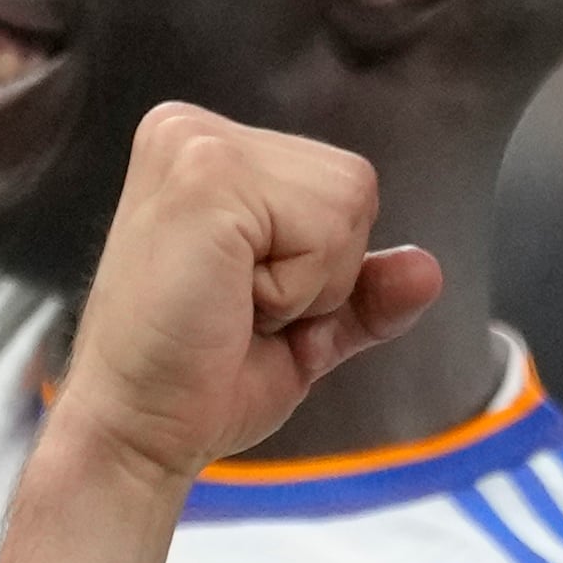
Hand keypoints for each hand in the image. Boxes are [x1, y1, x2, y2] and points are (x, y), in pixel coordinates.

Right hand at [55, 106, 441, 487]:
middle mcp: (192, 128)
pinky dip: (294, 291)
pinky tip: (227, 304)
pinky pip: (324, 231)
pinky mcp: (205, 177)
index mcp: (205, 147)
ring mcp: (195, 145)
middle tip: (233, 309)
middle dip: (318, 272)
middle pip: (353, 185)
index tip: (238, 300)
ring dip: (306, 284)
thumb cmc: (197, 381)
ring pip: (347, 203)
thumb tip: (427, 270)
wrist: (135, 434)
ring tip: (228, 306)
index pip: (339, 183)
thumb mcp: (301, 326)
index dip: (317, 264)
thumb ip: (362, 291)